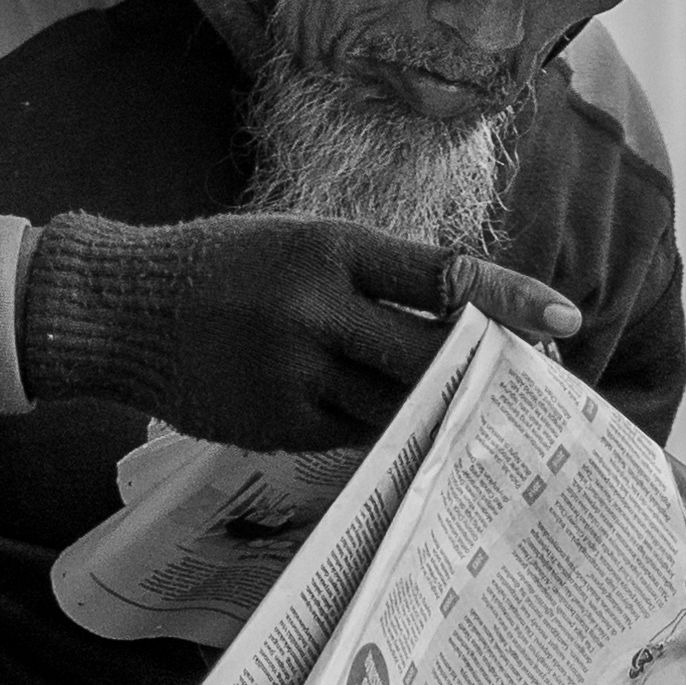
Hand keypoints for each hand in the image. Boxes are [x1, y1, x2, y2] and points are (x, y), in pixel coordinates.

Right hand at [17, 209, 582, 447]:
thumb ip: (376, 276)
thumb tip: (467, 318)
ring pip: (401, 407)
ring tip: (503, 422)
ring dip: (453, 416)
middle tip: (546, 388)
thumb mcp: (299, 243)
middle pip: (432, 355)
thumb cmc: (223, 268)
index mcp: (329, 250)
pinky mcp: (281, 424)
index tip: (566, 319)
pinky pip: (360, 436)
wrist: (118, 310)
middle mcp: (317, 312)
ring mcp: (297, 374)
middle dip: (493, 373)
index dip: (510, 300)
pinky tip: (429, 441)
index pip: (441, 276)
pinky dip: (397, 435)